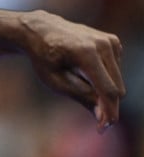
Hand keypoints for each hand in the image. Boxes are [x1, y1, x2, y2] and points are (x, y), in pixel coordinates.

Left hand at [21, 11, 124, 131]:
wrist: (39, 29)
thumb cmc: (43, 56)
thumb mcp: (55, 80)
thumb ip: (81, 96)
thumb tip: (104, 116)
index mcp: (85, 52)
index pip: (108, 90)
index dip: (108, 112)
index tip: (103, 128)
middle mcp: (101, 44)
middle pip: (117, 88)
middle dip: (107, 104)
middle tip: (94, 116)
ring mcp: (109, 41)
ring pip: (118, 81)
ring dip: (104, 89)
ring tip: (78, 80)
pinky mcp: (112, 41)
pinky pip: (116, 70)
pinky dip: (105, 76)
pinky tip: (85, 68)